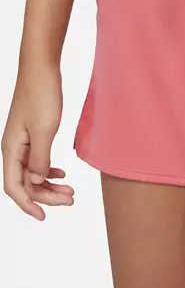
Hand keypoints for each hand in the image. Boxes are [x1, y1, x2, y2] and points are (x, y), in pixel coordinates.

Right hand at [2, 66, 73, 220]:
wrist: (41, 70)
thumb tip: (35, 181)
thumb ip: (39, 158)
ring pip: (33, 173)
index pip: (15, 187)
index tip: (44, 216)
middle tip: (70, 200)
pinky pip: (37, 160)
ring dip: (49, 185)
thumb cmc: (42, 96)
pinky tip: (62, 174)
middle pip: (26, 183)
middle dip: (46, 196)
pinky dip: (49, 170)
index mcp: (11, 150)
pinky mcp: (33, 134)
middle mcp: (14, 148)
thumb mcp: (44, 130)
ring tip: (71, 191)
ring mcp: (23, 141)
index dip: (28, 204)